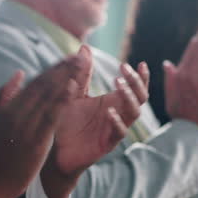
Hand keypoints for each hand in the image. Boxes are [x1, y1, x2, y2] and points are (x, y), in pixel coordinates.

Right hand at [0, 50, 85, 197]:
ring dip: (68, 78)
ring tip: (82, 65)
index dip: (54, 69)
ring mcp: (26, 124)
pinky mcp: (36, 138)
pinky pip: (52, 114)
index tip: (69, 58)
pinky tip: (75, 87)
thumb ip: (5, 94)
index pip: (36, 82)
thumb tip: (19, 73)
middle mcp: (18, 111)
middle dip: (64, 69)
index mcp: (10, 106)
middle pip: (45, 85)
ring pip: (50, 96)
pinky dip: (64, 99)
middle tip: (81, 55)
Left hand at [39, 60, 148, 197]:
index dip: (141, 76)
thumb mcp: (74, 94)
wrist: (56, 150)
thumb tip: (85, 47)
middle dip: (136, 83)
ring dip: (128, 98)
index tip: (140, 63)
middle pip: (140, 98)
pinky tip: (109, 111)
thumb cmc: (67, 122)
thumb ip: (81, 73)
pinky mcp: (107, 144)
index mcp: (114, 102)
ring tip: (118, 84)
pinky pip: (119, 133)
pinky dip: (116, 122)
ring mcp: (114, 130)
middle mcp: (118, 115)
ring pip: (134, 114)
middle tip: (124, 70)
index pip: (136, 88)